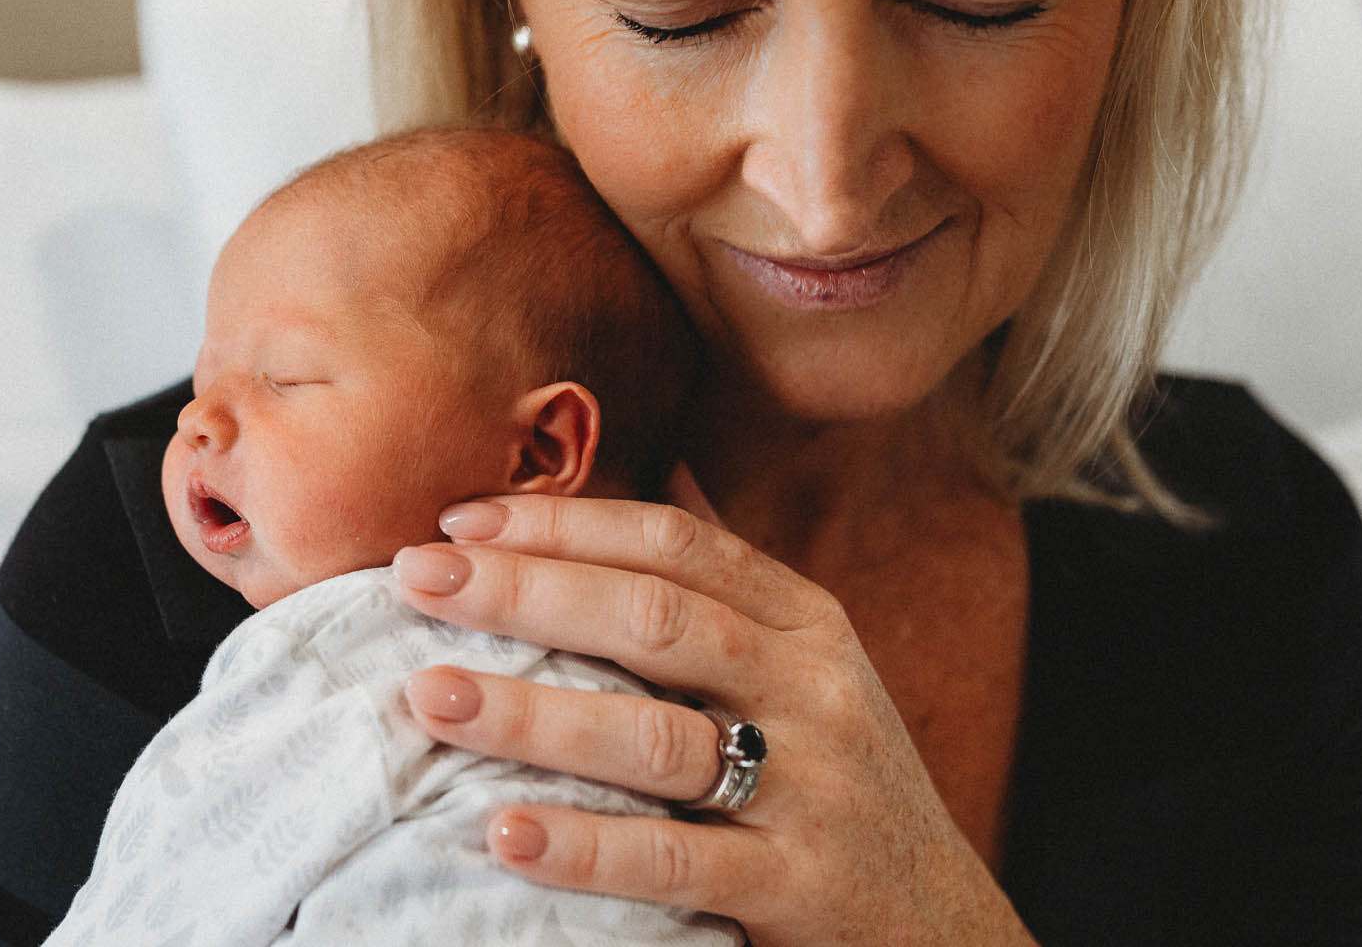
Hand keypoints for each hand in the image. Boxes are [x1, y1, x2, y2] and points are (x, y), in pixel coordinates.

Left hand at [391, 480, 1034, 945]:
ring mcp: (812, 788)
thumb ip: (730, 581)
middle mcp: (812, 689)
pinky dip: (587, 843)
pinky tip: (505, 834)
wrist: (947, 930)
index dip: (564, 523)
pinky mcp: (799, 886)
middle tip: (414, 578)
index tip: (459, 517)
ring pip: (655, 735)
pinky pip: (676, 858)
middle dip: (526, 590)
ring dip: (531, 713)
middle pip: (654, 616)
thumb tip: (664, 462)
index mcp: (804, 622)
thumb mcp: (807, 667)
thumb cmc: (842, 784)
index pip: (673, 543)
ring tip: (430, 696)